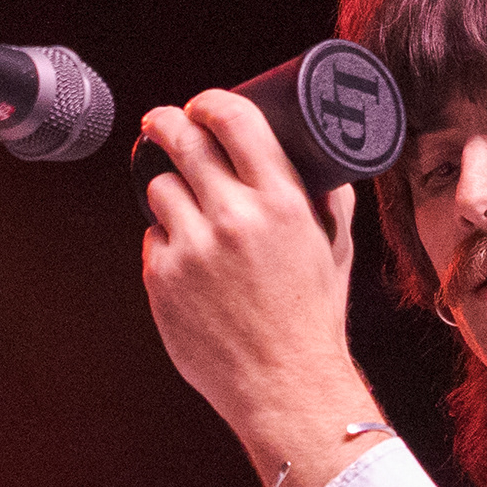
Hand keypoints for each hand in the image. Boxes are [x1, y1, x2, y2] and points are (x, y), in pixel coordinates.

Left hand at [137, 91, 382, 486]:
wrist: (284, 385)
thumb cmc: (312, 319)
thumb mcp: (333, 248)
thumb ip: (329, 200)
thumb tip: (324, 162)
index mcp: (282, 202)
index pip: (234, 120)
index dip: (209, 102)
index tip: (201, 104)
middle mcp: (234, 219)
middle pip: (182, 141)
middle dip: (167, 123)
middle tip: (163, 124)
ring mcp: (193, 250)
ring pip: (159, 188)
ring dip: (167, 187)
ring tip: (184, 204)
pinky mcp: (163, 280)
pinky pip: (152, 239)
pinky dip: (166, 241)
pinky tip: (187, 259)